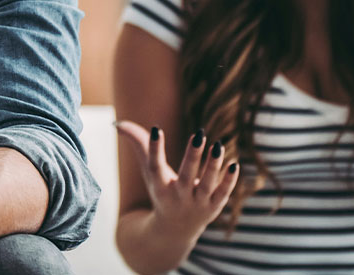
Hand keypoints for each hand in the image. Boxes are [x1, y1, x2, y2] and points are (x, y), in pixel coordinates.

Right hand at [115, 120, 238, 238]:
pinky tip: (234, 163)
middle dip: (192, 155)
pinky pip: (222, 193)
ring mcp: (197, 203)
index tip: (156, 129)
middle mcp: (178, 196)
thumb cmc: (161, 191)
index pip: (155, 166)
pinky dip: (229, 180)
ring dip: (213, 165)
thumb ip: (139, 145)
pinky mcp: (213, 208)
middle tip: (199, 134)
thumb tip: (118, 124)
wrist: (175, 231)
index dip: (154, 148)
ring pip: (207, 184)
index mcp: (159, 187)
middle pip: (186, 175)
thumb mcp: (149, 171)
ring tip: (218, 144)